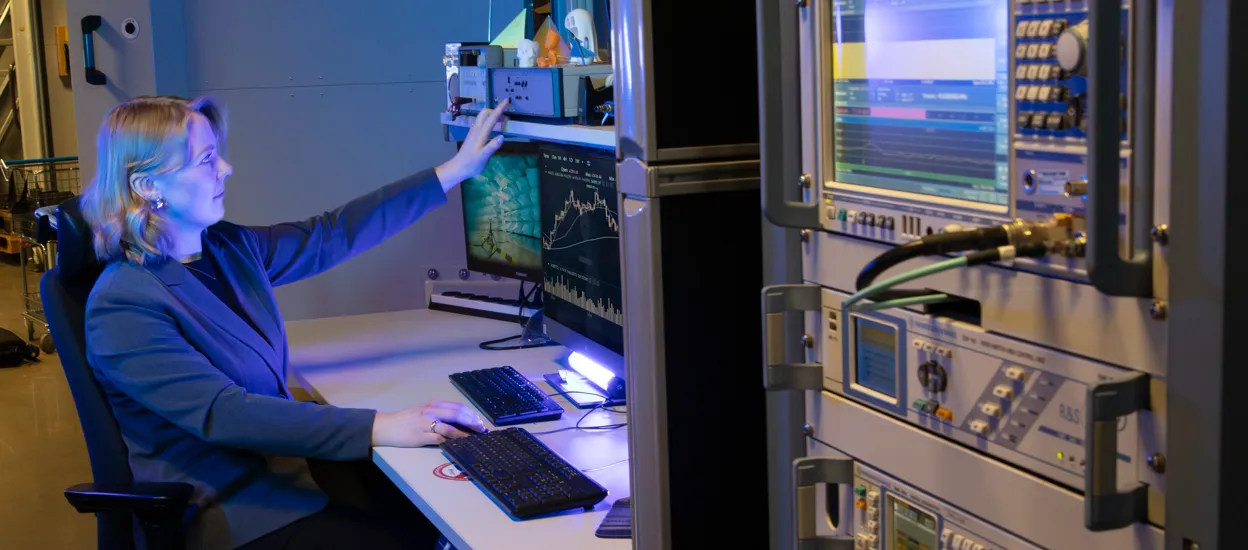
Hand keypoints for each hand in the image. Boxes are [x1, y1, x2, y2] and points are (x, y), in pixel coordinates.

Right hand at [371, 401, 485, 447]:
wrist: (385, 426)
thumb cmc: (404, 420)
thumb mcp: (422, 411)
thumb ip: (437, 413)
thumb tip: (457, 420)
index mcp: (432, 405)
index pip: (456, 406)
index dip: (470, 413)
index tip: (479, 420)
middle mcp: (430, 412)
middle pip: (456, 414)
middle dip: (471, 421)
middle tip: (481, 428)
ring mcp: (425, 424)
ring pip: (450, 427)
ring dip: (464, 433)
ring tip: (473, 437)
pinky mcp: (421, 437)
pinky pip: (440, 439)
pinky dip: (451, 441)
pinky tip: (458, 443)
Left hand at [436, 98, 510, 191]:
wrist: (458, 167)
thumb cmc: (471, 164)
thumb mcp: (483, 157)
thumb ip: (492, 147)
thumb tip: (502, 136)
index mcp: (480, 134)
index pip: (491, 118)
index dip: (499, 109)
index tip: (507, 101)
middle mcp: (476, 130)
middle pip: (485, 113)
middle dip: (496, 110)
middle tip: (506, 116)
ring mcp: (473, 132)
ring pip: (483, 117)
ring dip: (492, 115)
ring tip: (502, 121)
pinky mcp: (472, 135)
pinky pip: (481, 123)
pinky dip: (489, 120)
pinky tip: (493, 128)